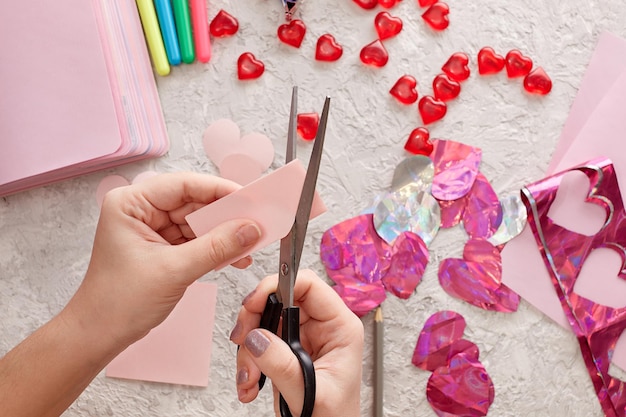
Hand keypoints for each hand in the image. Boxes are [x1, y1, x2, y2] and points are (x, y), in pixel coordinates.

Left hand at [65, 172, 261, 348]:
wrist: (100, 334)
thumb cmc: (118, 302)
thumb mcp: (174, 271)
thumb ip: (217, 247)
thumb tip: (251, 229)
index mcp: (131, 203)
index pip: (184, 185)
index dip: (220, 190)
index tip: (250, 198)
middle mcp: (141, 210)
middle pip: (195, 202)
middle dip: (226, 215)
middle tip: (257, 221)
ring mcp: (153, 229)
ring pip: (199, 222)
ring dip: (225, 233)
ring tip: (251, 242)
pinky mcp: (163, 247)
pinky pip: (198, 239)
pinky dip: (217, 247)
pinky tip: (237, 255)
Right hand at [231, 270, 363, 416]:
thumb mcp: (311, 394)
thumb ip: (282, 366)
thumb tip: (257, 337)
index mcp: (340, 327)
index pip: (309, 285)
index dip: (277, 286)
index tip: (252, 304)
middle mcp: (322, 327)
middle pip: (279, 299)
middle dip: (254, 322)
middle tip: (242, 343)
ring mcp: (302, 337)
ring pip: (264, 321)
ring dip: (248, 349)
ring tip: (249, 379)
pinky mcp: (287, 350)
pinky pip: (258, 341)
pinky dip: (247, 361)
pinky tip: (250, 384)